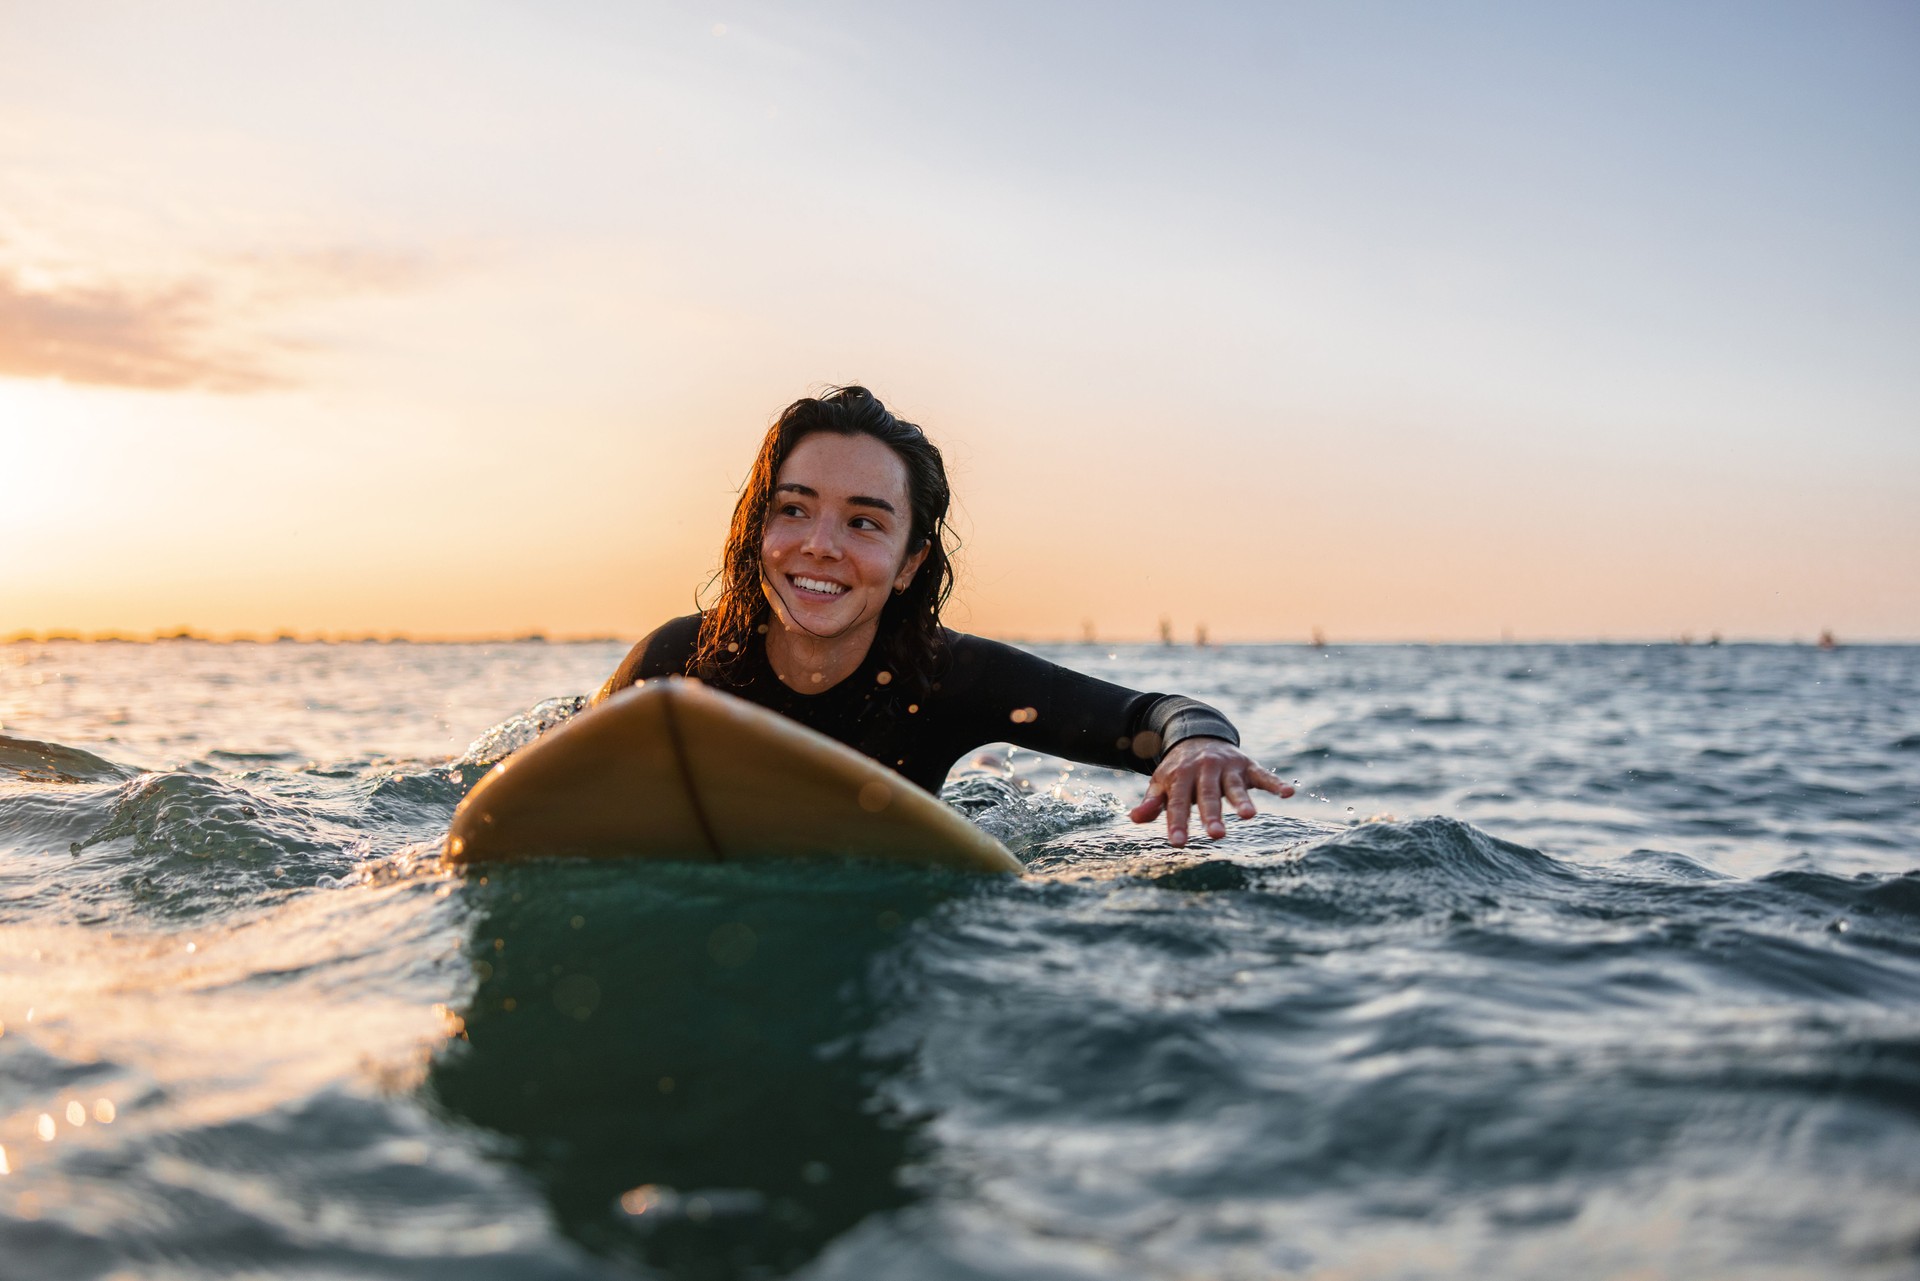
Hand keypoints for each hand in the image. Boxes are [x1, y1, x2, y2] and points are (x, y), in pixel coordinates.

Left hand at [1129, 737, 1293, 847]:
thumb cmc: (1179, 770)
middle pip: (1208, 795)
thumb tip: (1134, 818)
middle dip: (1212, 815)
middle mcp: (1204, 770)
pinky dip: (1276, 783)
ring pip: (1234, 786)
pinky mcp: (1247, 765)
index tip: (1178, 843)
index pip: (1178, 803)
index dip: (1177, 822)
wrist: (1198, 735)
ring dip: (1242, 800)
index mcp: (1180, 776)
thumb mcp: (1162, 783)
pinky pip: (1263, 774)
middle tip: (1216, 836)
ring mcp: (1227, 766)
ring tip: (1249, 816)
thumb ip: (1152, 803)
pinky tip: (1289, 793)